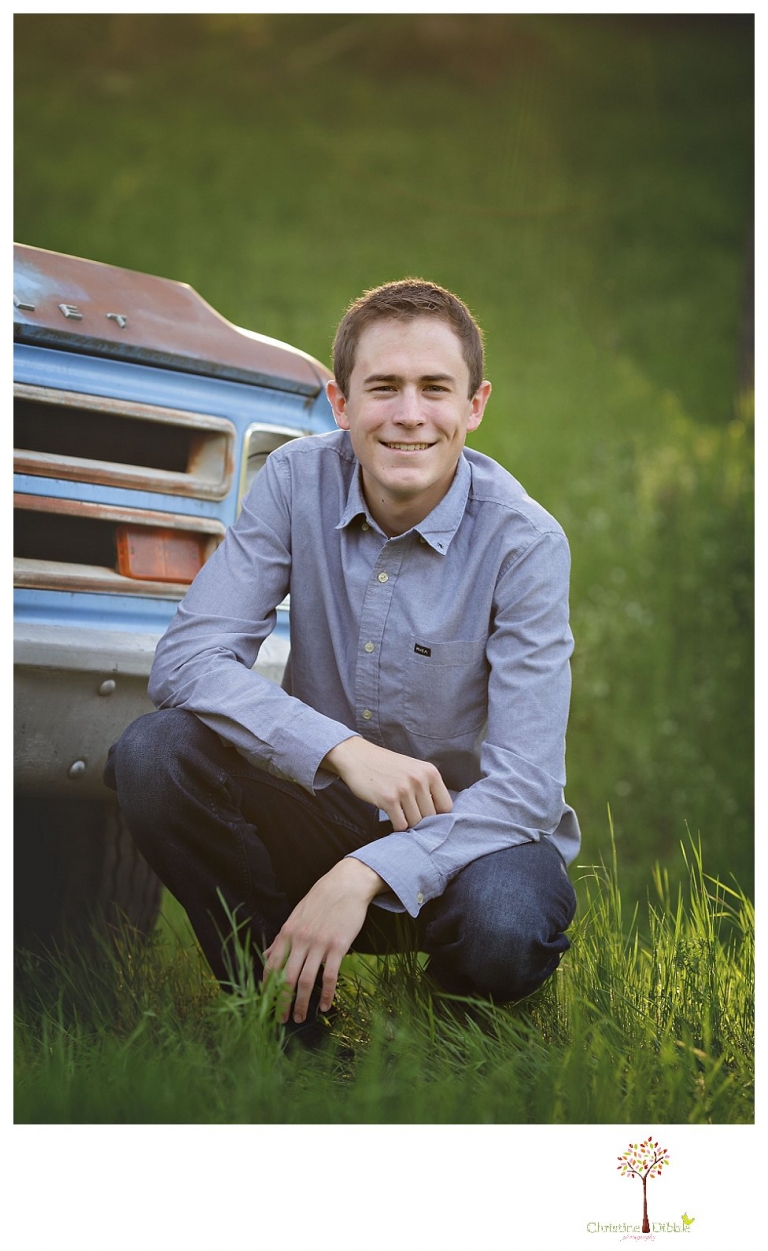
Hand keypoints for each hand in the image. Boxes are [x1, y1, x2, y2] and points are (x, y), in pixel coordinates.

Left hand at [263, 858, 384, 1022]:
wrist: (346, 884)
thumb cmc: (320, 900)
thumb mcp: (296, 916)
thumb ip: (281, 939)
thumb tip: (266, 956)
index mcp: (287, 932)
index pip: (272, 966)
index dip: (267, 988)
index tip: (266, 1004)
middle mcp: (300, 940)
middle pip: (286, 978)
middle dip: (282, 1002)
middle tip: (281, 1020)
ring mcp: (320, 944)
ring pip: (306, 981)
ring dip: (301, 1003)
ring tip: (300, 1018)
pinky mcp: (339, 946)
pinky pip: (330, 976)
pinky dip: (326, 994)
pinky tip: (325, 1006)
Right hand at [323, 737, 452, 831]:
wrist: (358, 757)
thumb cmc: (386, 766)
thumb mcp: (413, 769)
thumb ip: (427, 787)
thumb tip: (439, 814)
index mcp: (430, 772)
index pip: (446, 806)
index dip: (438, 815)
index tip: (427, 815)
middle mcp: (419, 780)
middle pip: (430, 817)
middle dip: (421, 821)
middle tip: (409, 816)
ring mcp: (404, 790)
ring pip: (416, 822)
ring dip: (408, 823)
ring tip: (400, 815)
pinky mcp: (388, 799)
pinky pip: (401, 824)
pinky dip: (397, 826)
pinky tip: (392, 817)